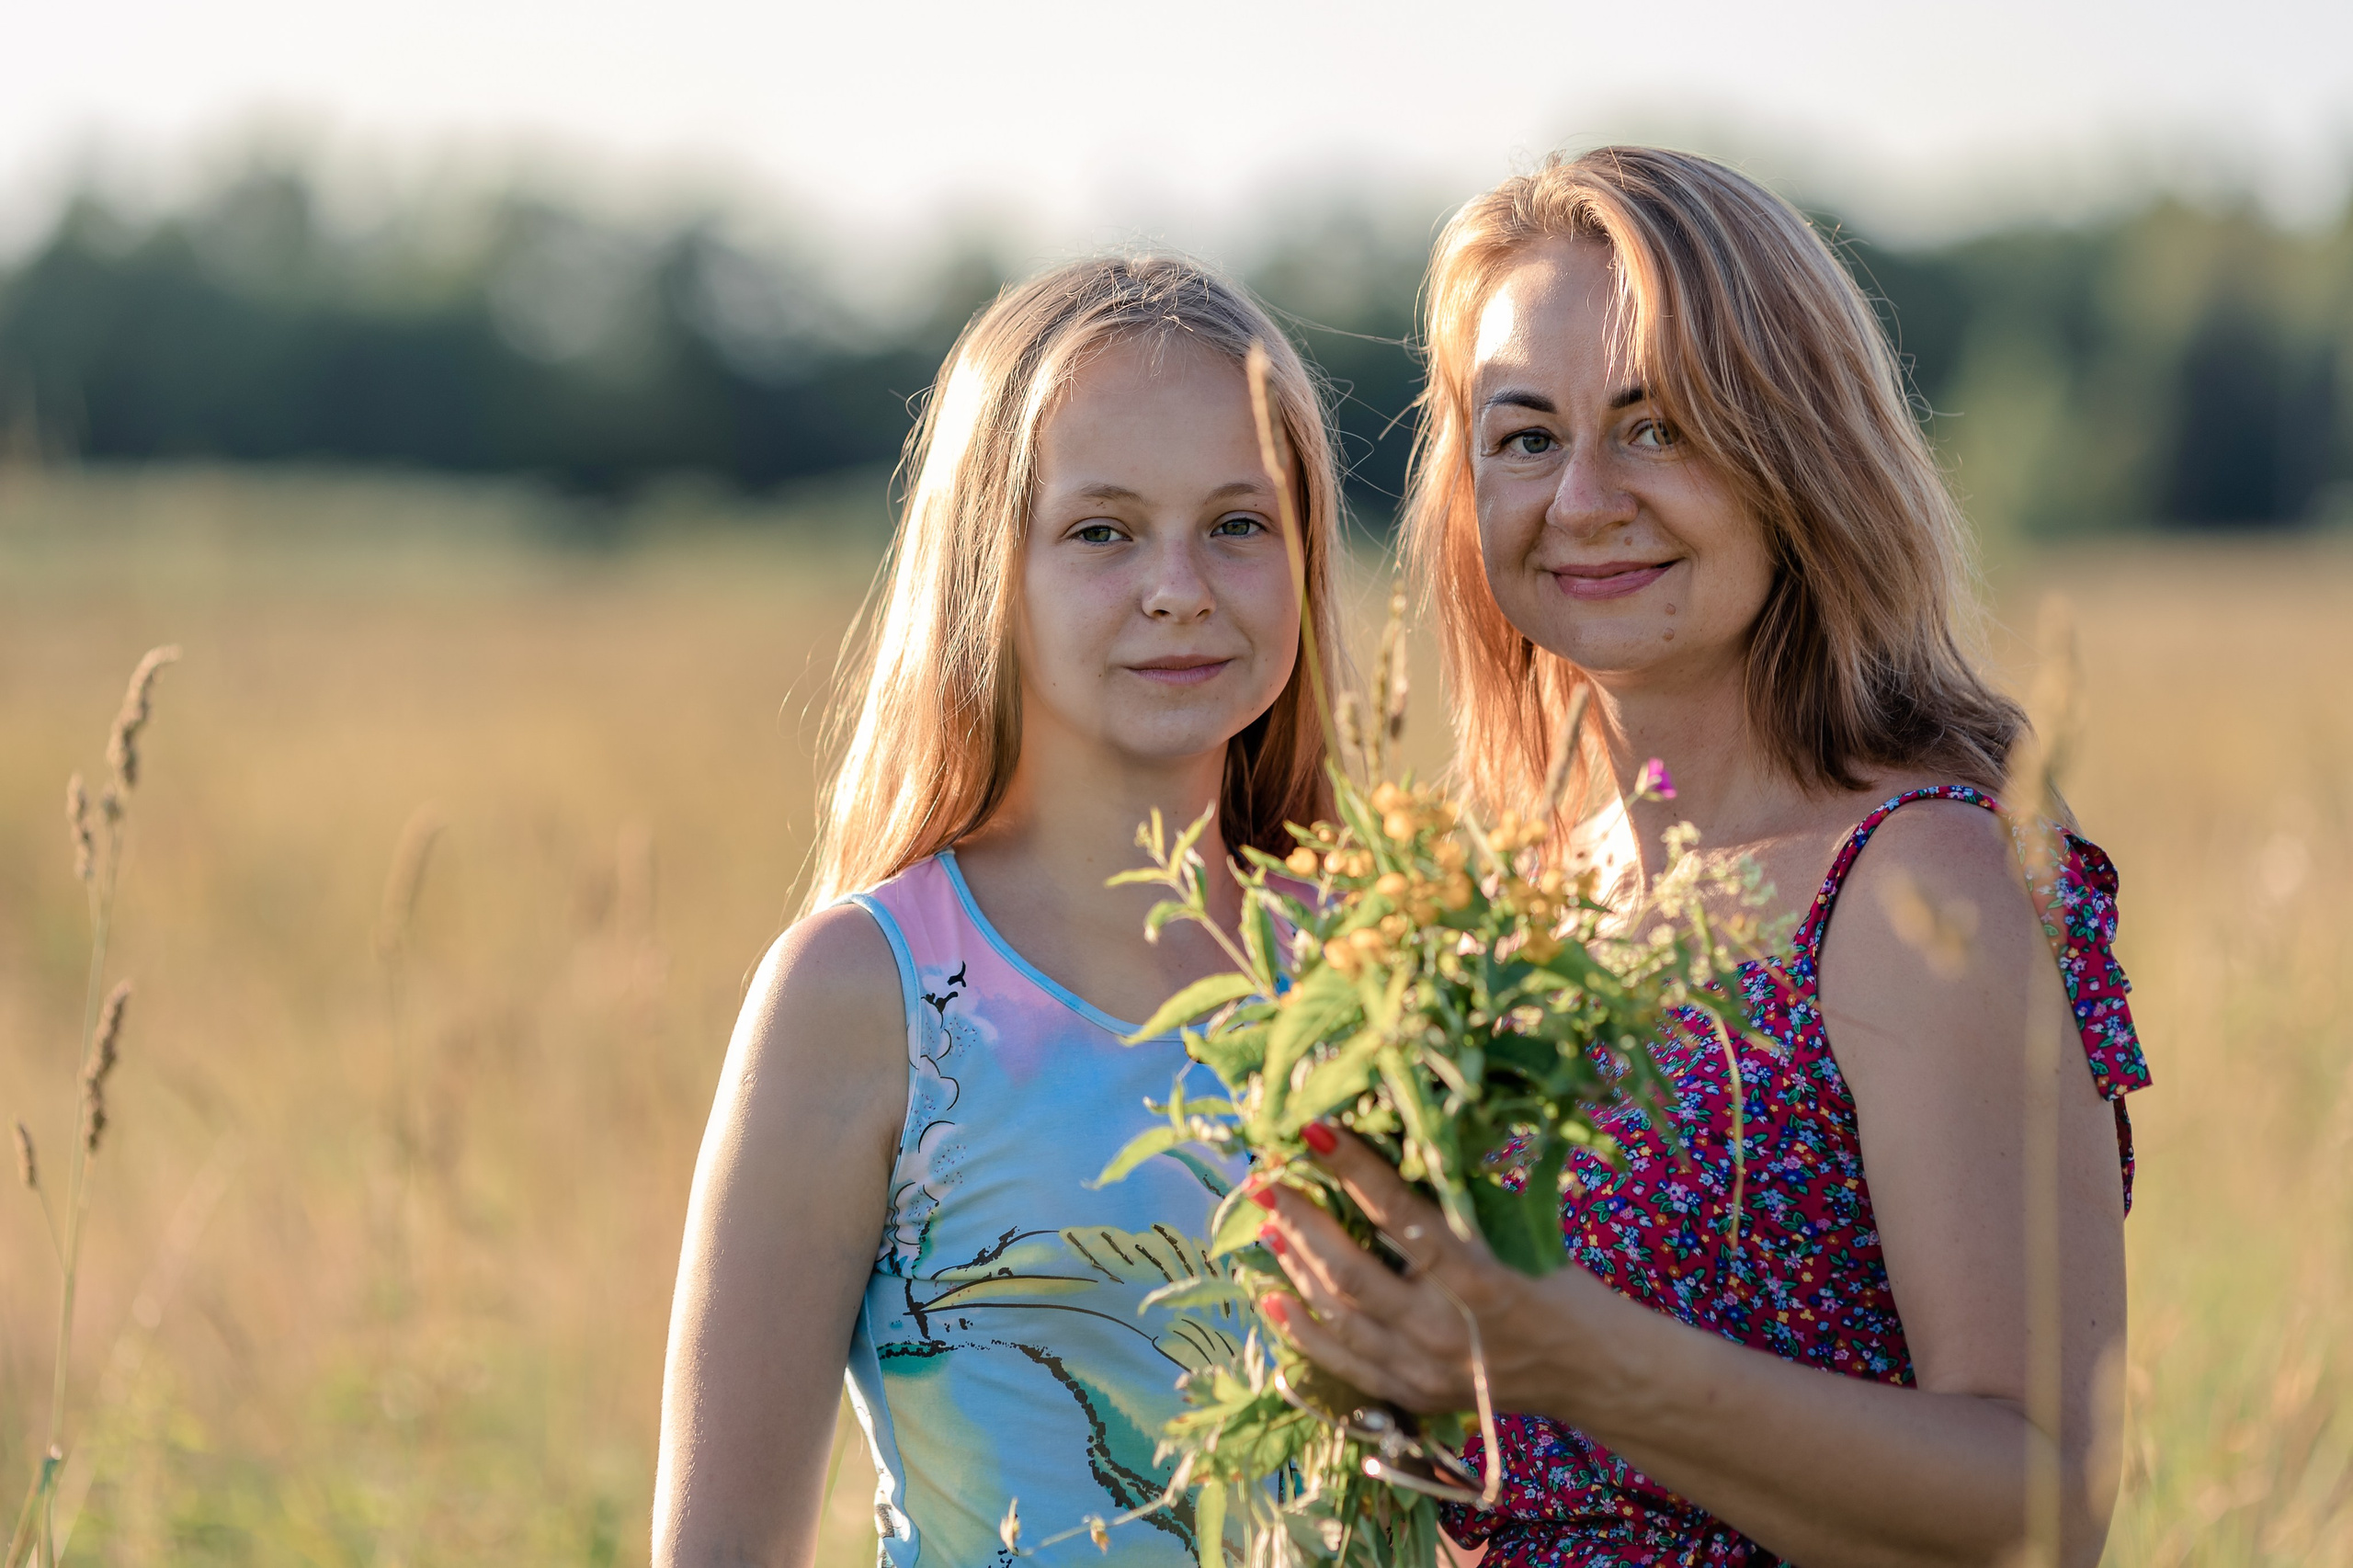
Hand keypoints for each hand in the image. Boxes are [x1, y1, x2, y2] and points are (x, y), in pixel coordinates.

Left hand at [1250, 1123, 1601, 1416]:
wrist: (1588, 1368)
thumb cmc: (1552, 1281)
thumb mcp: (1515, 1231)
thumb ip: (1451, 1201)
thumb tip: (1386, 1142)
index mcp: (1479, 1278)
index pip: (1400, 1217)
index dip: (1353, 1170)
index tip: (1314, 1131)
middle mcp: (1443, 1329)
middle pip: (1351, 1272)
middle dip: (1302, 1220)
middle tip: (1267, 1179)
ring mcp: (1422, 1370)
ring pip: (1337, 1315)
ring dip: (1295, 1265)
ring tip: (1269, 1223)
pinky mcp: (1412, 1395)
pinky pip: (1341, 1363)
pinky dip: (1301, 1330)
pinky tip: (1271, 1296)